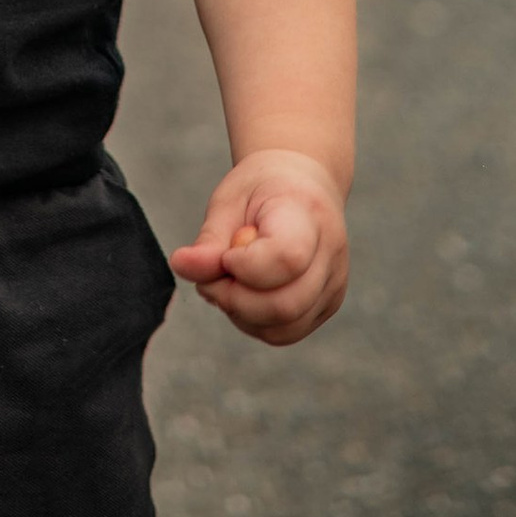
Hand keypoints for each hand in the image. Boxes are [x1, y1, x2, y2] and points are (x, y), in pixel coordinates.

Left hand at [171, 149, 349, 345]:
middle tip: (210, 279)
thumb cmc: (261, 189)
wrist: (301, 184)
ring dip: (242, 314)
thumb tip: (181, 266)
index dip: (245, 267)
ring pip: (285, 327)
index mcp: (309, 214)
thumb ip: (209, 238)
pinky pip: (286, 332)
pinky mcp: (327, 306)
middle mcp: (331, 254)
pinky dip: (255, 322)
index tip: (226, 254)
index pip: (285, 258)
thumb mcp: (230, 199)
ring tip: (226, 282)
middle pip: (286, 304)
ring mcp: (334, 285)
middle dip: (235, 300)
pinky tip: (243, 294)